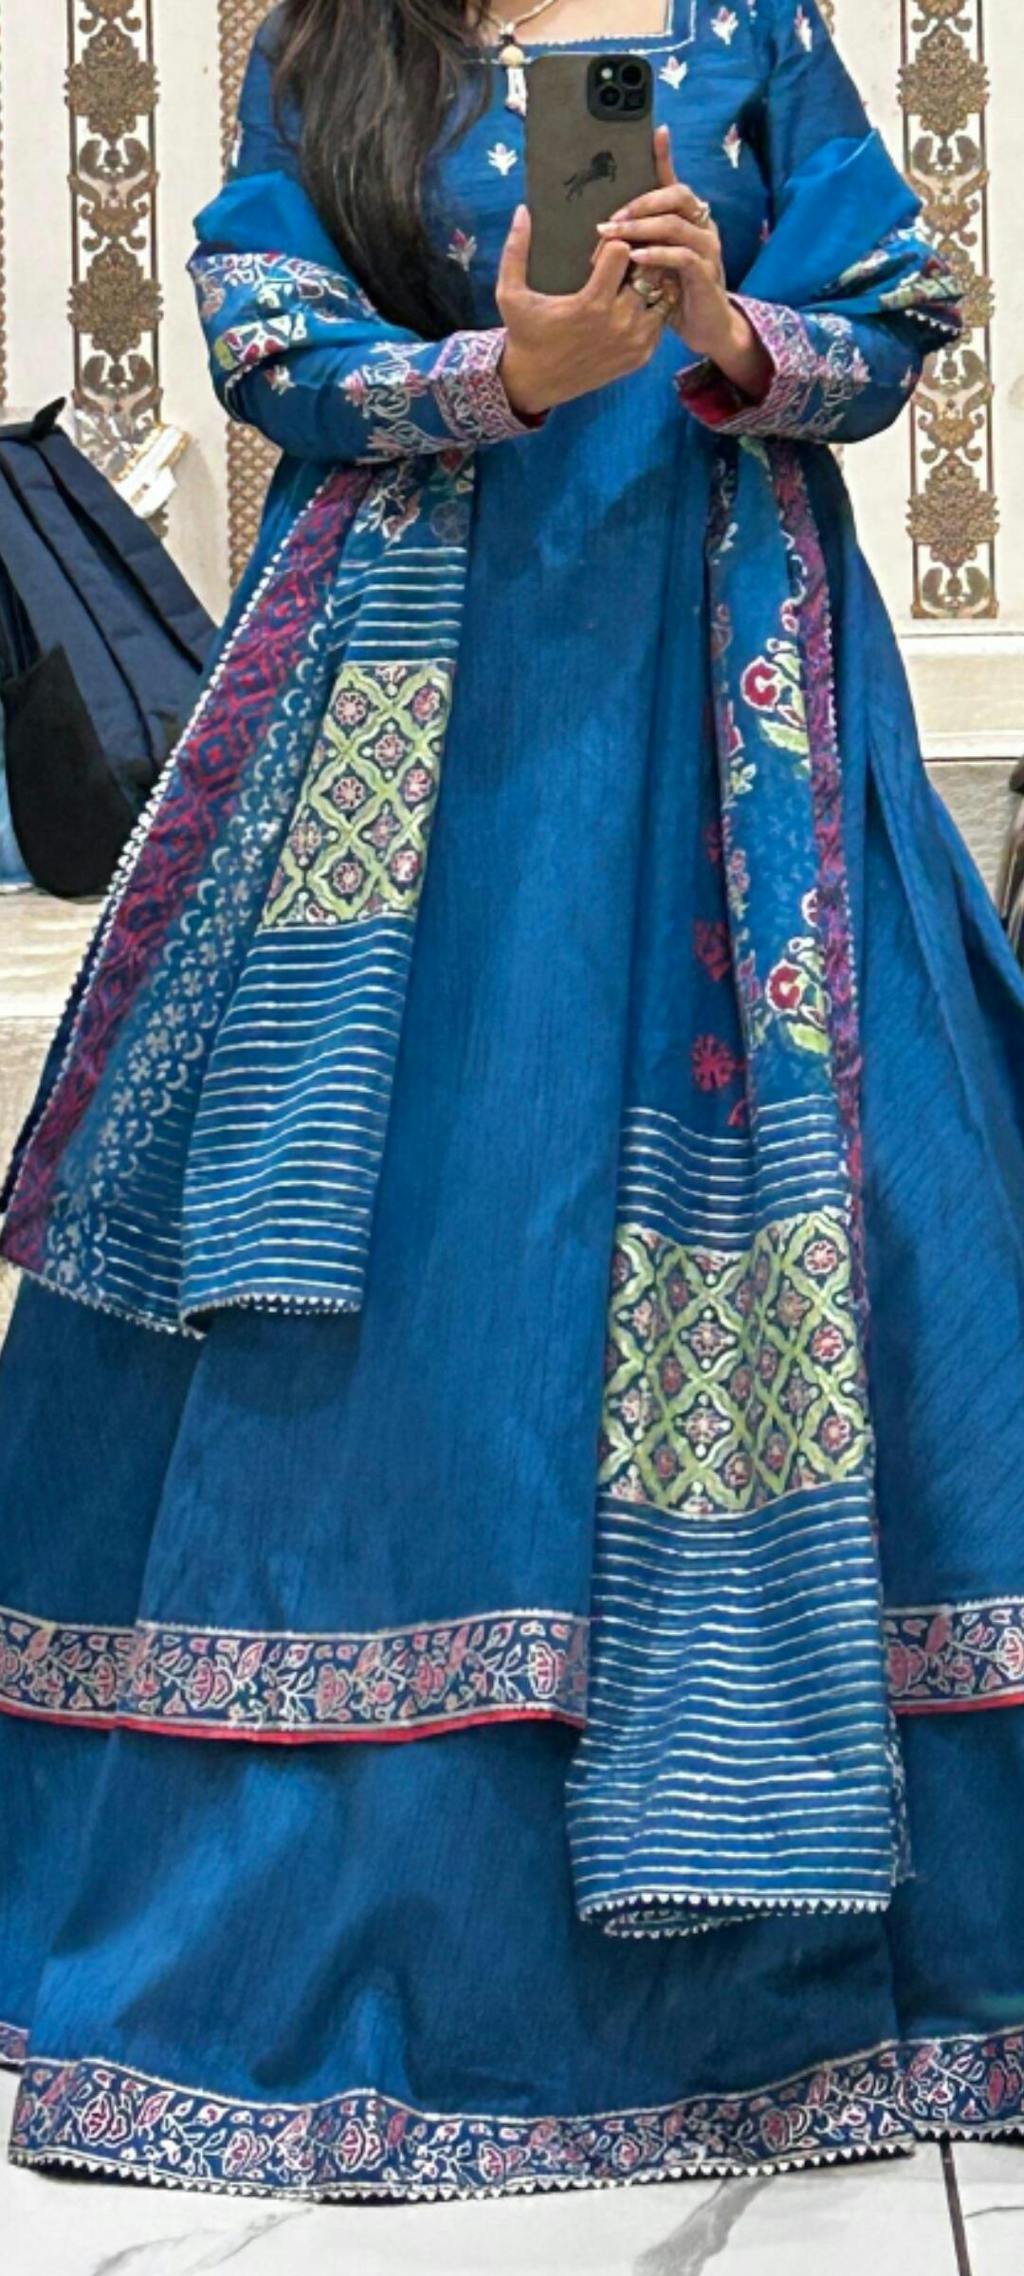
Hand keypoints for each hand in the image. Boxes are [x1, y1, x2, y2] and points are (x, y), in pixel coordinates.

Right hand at [496, 203, 666, 418]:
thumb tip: (522, 209)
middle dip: (636, 259)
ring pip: (660, 293)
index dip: (613, 243)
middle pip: (648, 269)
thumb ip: (515, 251)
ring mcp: (633, 341)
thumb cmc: (523, 334)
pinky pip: (660, 319)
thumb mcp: (510, 294)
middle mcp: (618, 322)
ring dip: (649, 282)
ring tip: (631, 278)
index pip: (622, 251)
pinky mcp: (640, 356)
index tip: (602, 247)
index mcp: (591, 303)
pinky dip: (652, 307)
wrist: (536, 383)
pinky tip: (635, 301)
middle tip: (622, 258)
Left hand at [594, 125, 772, 398]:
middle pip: (677, 196)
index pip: (674, 181)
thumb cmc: (674, 292)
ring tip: (613, 234)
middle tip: (609, 218)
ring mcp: (708, 250)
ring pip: (676, 225)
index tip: (656, 132)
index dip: (665, 156)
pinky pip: (682, 257)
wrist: (706, 329)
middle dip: (640, 202)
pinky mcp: (706, 275)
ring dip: (641, 227)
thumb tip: (604, 224)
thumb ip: (637, 239)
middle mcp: (702, 227)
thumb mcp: (653, 261)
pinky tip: (635, 258)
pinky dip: (656, 255)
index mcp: (688, 218)